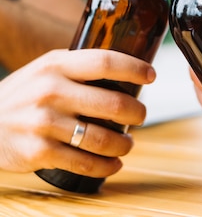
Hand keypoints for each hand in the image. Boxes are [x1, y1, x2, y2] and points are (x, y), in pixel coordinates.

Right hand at [0, 49, 155, 176]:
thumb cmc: (23, 93)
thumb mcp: (45, 69)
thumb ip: (77, 67)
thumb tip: (122, 69)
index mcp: (56, 64)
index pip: (104, 62)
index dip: (133, 68)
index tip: (151, 75)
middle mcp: (51, 90)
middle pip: (110, 103)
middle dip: (136, 112)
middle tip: (141, 115)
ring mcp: (44, 122)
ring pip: (101, 137)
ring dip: (123, 143)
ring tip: (128, 143)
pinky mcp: (39, 152)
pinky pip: (83, 163)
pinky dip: (105, 166)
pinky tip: (113, 164)